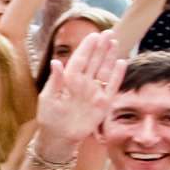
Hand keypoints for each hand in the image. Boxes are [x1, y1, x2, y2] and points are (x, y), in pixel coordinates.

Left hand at [34, 29, 125, 154]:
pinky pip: (112, 86)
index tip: (93, 35)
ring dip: (109, 56)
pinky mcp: (103, 103)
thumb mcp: (48, 98)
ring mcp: (94, 92)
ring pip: (104, 70)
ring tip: (114, 42)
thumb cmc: (49, 117)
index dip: (86, 47)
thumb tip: (56, 62)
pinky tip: (121, 62)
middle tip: (108, 32)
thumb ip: (55, 80)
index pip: (80, 59)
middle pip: (94, 61)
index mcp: (69, 80)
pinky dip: (117, 75)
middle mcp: (83, 83)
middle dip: (100, 47)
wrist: (59, 137)